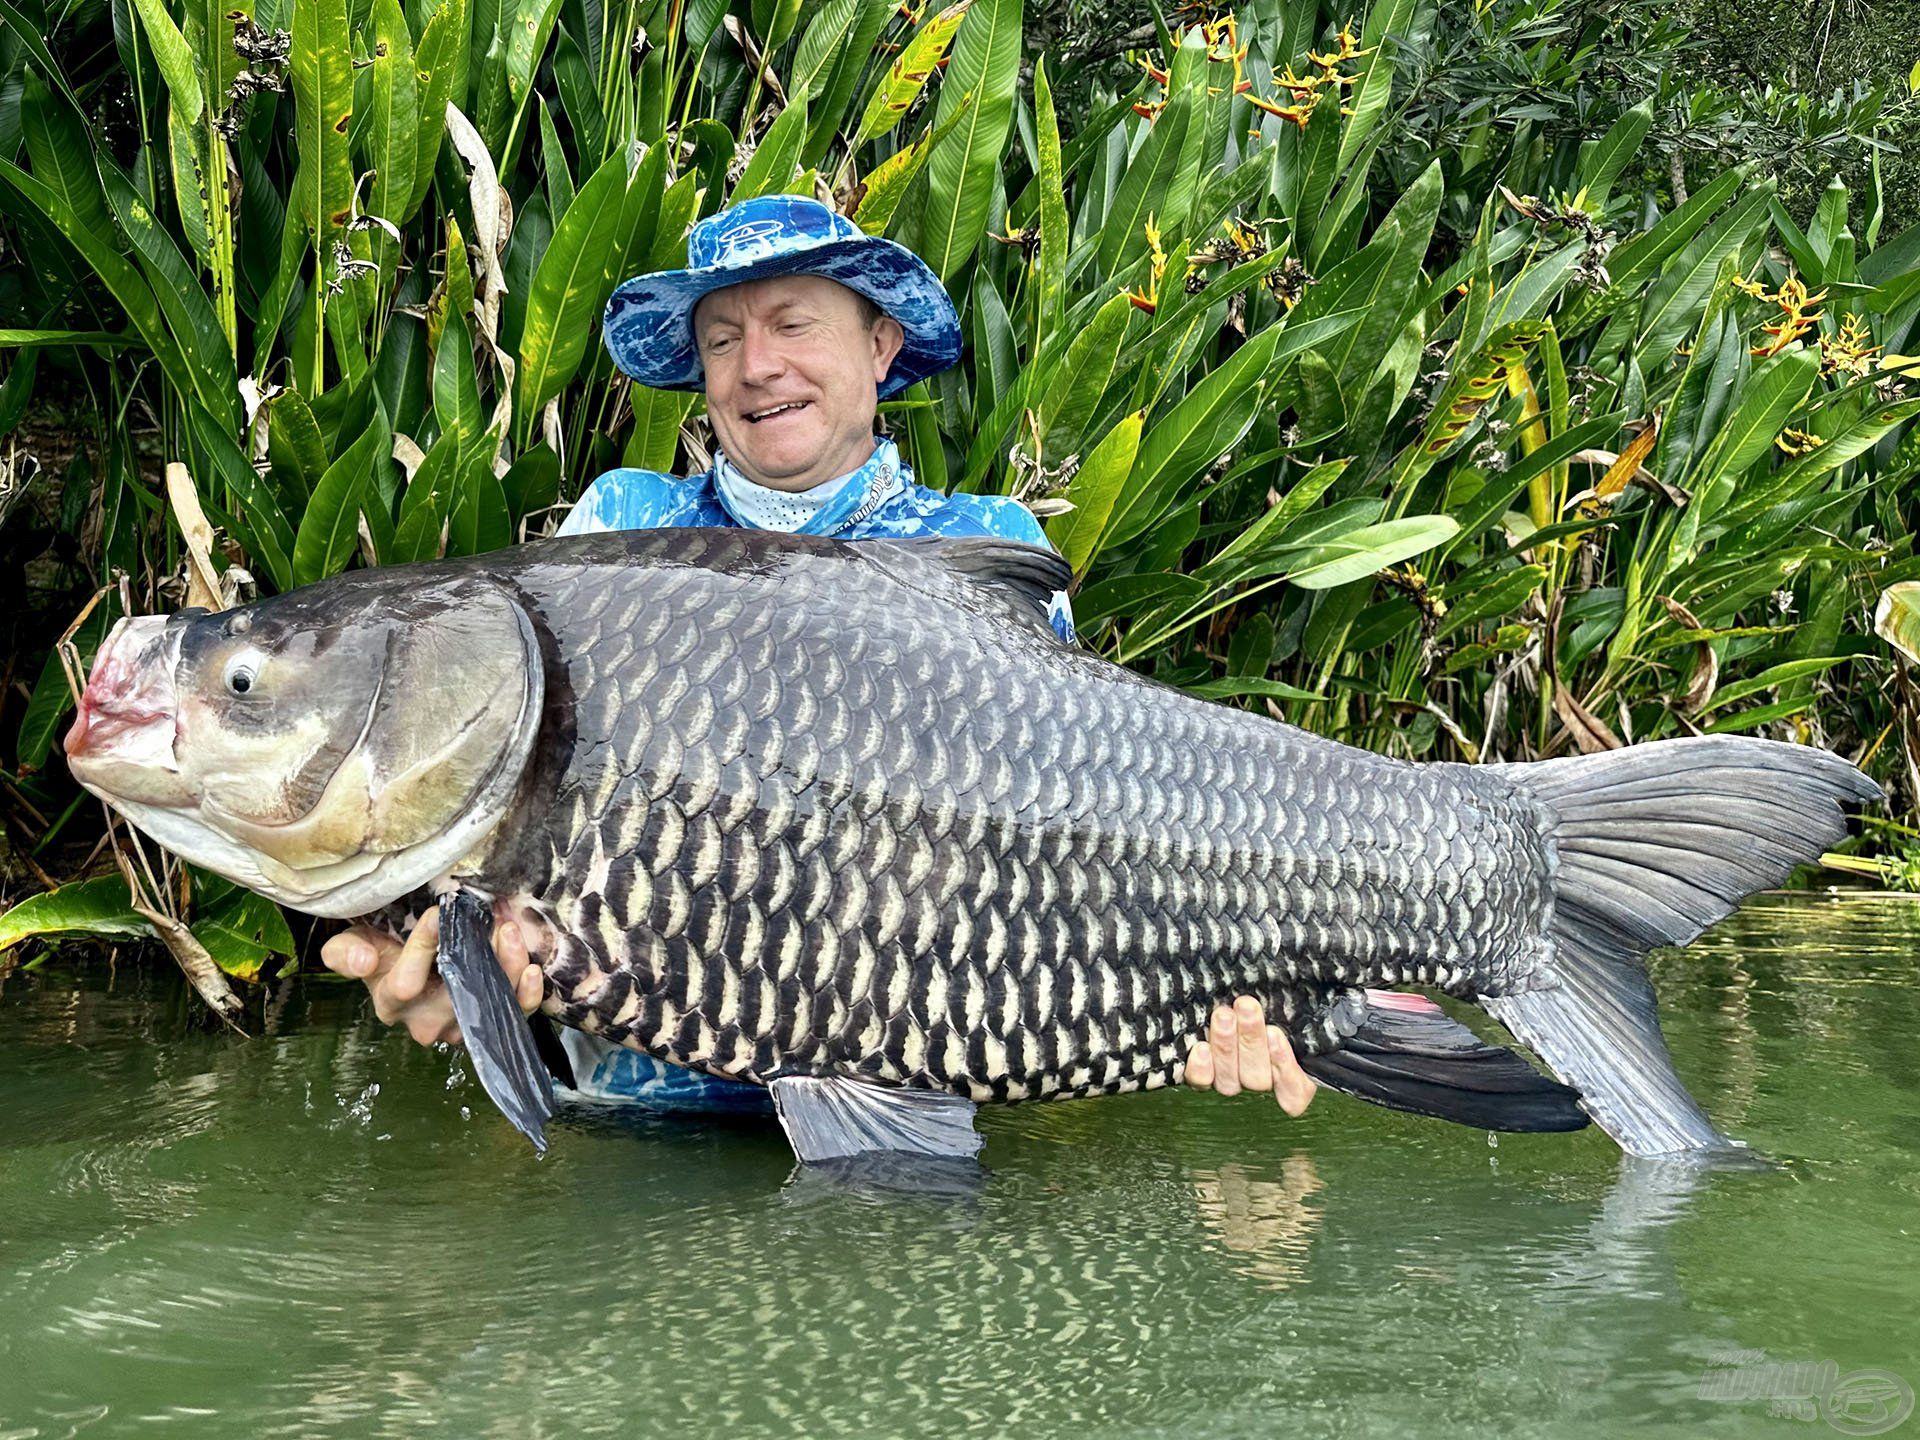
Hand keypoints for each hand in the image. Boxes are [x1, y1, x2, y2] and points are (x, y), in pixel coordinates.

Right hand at [318, 908, 544, 1046]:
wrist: (410, 964)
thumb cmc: (383, 950)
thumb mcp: (354, 945)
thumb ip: (346, 952)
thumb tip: (362, 961)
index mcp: (390, 1003)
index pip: (405, 983)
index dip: (422, 949)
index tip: (438, 915)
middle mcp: (426, 1022)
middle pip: (456, 998)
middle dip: (477, 957)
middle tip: (494, 923)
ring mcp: (461, 1026)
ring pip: (489, 1004)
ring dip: (507, 968)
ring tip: (511, 933)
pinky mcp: (491, 1022)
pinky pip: (515, 1014)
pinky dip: (527, 995)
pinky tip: (533, 971)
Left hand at [1184, 997, 1316, 1116]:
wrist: (1226, 994)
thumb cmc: (1274, 1001)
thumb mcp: (1296, 1005)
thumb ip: (1307, 1013)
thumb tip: (1340, 999)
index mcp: (1292, 1077)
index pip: (1295, 1092)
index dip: (1286, 1069)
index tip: (1276, 1036)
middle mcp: (1261, 1085)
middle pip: (1258, 1078)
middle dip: (1251, 1040)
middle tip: (1245, 1007)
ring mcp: (1231, 1083)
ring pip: (1230, 1080)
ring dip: (1226, 1046)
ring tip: (1223, 1015)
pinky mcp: (1203, 1078)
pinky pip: (1201, 1083)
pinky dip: (1201, 1069)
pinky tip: (1201, 1048)